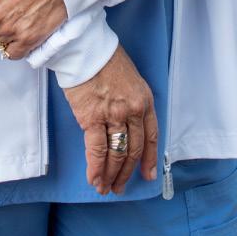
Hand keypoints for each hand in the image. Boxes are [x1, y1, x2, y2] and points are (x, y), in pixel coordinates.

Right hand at [62, 43, 158, 196]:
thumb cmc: (104, 58)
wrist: (85, 47)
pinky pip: (97, 150)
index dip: (150, 159)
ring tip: (105, 188)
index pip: (151, 136)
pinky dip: (96, 168)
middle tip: (120, 187)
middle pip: (134, 150)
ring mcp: (114, 115)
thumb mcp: (129, 77)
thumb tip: (122, 123)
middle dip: (126, 172)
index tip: (147, 175)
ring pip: (116, 154)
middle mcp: (133, 110)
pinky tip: (95, 180)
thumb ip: (130, 100)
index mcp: (145, 99)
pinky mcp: (92, 118)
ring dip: (111, 175)